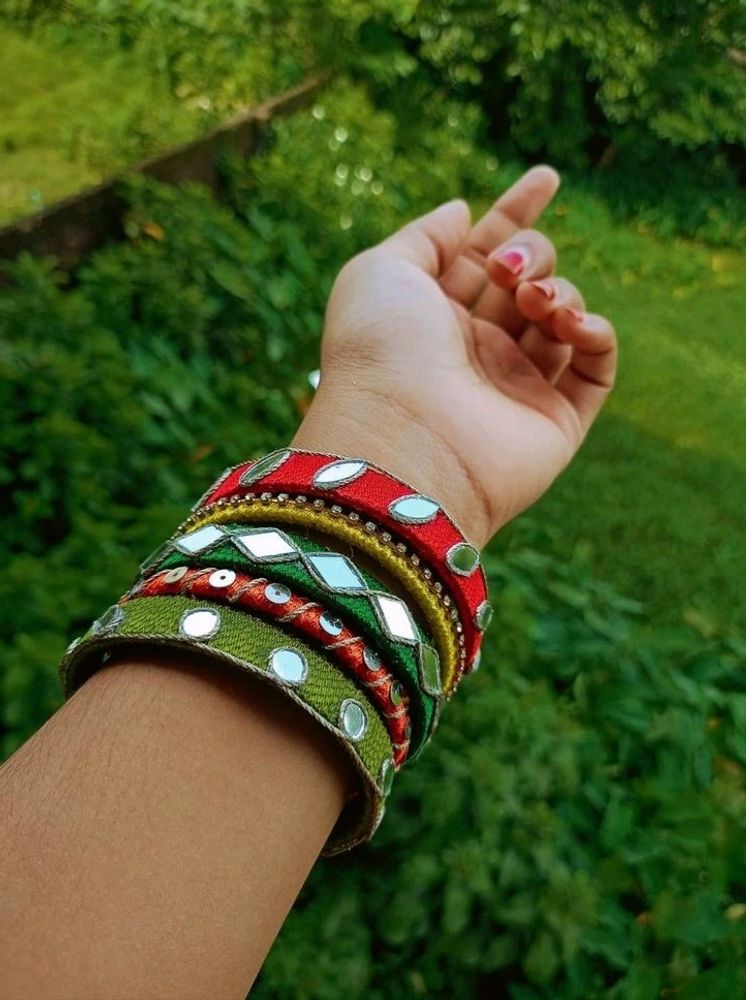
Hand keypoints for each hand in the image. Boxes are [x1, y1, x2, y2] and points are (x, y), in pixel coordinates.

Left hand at [293, 166, 616, 547]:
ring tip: (531, 302)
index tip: (546, 177)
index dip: (515, 212)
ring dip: (558, 291)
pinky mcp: (555, 420)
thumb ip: (425, 236)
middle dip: (530, 253)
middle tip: (506, 273)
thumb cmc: (379, 351)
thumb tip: (462, 211)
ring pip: (565, 312)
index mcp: (435, 313)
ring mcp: (517, 385)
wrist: (402, 440)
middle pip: (530, 275)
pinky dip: (596, 333)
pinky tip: (569, 323)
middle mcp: (477, 348)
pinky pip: (596, 365)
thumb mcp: (381, 271)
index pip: (485, 252)